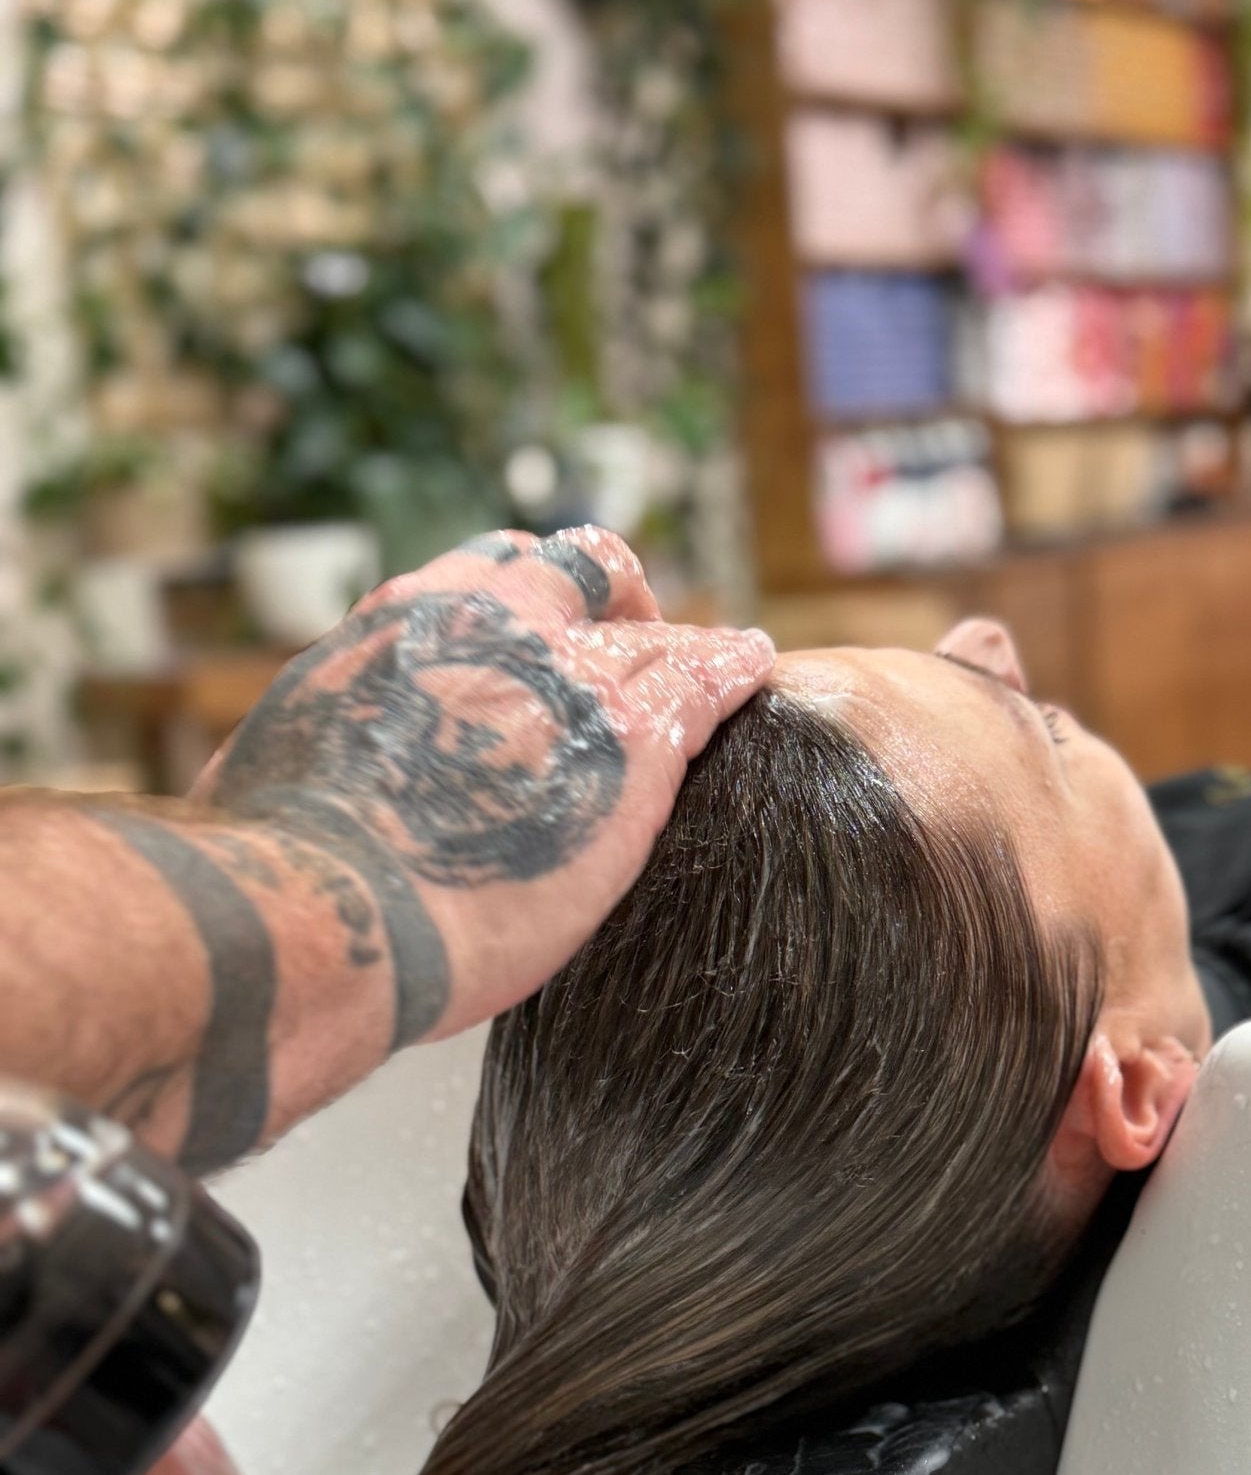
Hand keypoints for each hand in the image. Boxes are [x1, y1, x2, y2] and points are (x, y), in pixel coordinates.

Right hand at [197, 526, 775, 1047]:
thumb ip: (333, 731)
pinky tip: (750, 672)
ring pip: (659, 636)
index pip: (500, 567)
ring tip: (721, 661)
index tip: (555, 621)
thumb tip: (311, 762)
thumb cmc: (276, 855)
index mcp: (409, 619)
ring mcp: (572, 680)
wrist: (320, 906)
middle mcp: (498, 625)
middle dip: (621, 605)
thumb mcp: (283, 750)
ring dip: (688, 649)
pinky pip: (705, 683)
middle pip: (590, 576)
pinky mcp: (633, 748)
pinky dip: (732, 671)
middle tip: (643, 641)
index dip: (539, 592)